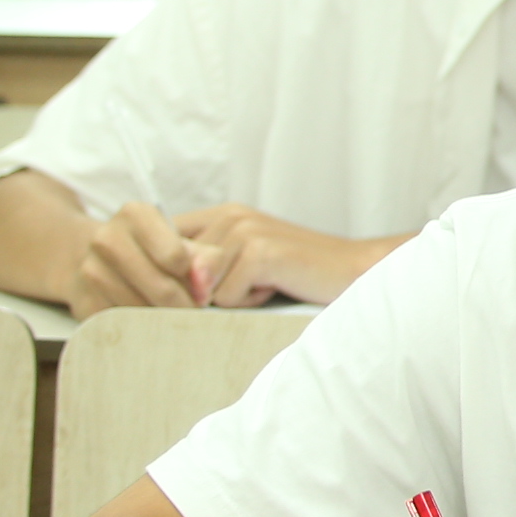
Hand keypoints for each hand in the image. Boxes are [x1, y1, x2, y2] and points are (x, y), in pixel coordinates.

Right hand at [69, 204, 204, 320]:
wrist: (97, 260)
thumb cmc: (154, 252)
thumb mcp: (186, 246)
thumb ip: (208, 260)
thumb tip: (203, 287)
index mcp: (136, 215)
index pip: (176, 256)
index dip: (196, 281)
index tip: (202, 293)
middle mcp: (107, 238)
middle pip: (161, 287)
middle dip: (184, 307)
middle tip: (194, 315)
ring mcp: (89, 269)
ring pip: (141, 310)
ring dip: (163, 320)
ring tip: (170, 315)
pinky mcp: (82, 300)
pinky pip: (122, 325)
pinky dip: (140, 329)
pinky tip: (146, 321)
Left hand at [178, 206, 403, 307]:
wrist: (352, 270)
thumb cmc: (295, 273)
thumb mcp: (240, 265)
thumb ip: (201, 268)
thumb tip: (173, 286)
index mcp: (222, 214)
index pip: (163, 246)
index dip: (169, 278)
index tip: (197, 291)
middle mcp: (230, 215)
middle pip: (178, 274)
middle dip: (205, 291)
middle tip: (250, 283)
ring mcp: (246, 230)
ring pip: (201, 288)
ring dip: (231, 297)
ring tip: (265, 283)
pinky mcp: (261, 252)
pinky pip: (226, 297)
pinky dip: (250, 302)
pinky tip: (277, 286)